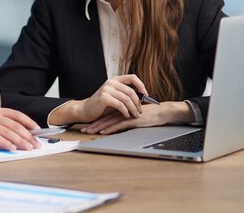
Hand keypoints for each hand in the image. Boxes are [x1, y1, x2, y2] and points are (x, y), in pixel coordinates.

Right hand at [0, 106, 40, 150]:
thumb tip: (12, 133)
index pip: (16, 114)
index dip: (28, 121)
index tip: (37, 130)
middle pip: (15, 124)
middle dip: (28, 135)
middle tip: (36, 144)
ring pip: (8, 131)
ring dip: (20, 140)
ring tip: (28, 148)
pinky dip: (5, 142)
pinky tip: (12, 148)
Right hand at [49, 74, 147, 124]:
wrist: (86, 110)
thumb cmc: (102, 105)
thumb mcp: (115, 97)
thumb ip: (125, 95)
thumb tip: (143, 99)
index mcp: (114, 80)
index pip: (132, 77)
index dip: (141, 85)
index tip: (146, 95)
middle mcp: (111, 82)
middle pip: (131, 91)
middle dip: (138, 103)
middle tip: (140, 111)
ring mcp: (107, 89)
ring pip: (127, 99)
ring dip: (133, 109)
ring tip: (135, 115)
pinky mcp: (104, 98)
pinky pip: (120, 105)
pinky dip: (125, 112)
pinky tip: (126, 116)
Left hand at [80, 101, 195, 133]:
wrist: (161, 112)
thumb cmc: (149, 115)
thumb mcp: (134, 116)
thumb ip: (126, 118)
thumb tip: (118, 125)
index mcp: (121, 110)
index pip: (105, 116)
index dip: (96, 121)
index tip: (87, 126)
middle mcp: (121, 112)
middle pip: (104, 119)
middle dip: (93, 125)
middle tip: (83, 130)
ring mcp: (125, 116)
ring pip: (108, 122)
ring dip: (98, 127)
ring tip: (89, 132)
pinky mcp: (131, 120)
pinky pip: (118, 125)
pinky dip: (109, 129)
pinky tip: (102, 132)